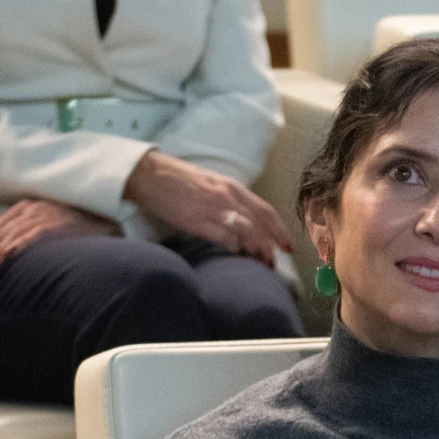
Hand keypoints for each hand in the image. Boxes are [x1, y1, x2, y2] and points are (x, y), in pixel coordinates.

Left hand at [0, 199, 115, 282]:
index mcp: (28, 208)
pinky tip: (0, 266)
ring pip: (8, 237)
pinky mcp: (54, 226)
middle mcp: (33, 209)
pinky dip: (10, 253)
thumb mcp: (43, 227)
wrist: (111, 223)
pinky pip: (26, 240)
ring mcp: (44, 216)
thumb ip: (13, 233)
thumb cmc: (78, 233)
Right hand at [123, 150, 289, 264]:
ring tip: (259, 264)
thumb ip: (228, 200)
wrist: (151, 175)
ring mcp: (213, 208)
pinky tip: (235, 255)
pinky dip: (234, 248)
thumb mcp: (211, 184)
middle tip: (274, 262)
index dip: (279, 230)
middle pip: (260, 224)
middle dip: (272, 245)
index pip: (265, 210)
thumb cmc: (177, 180)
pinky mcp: (198, 221)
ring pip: (248, 231)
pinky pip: (225, 237)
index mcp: (232, 187)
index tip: (287, 246)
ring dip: (257, 250)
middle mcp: (228, 196)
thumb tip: (241, 222)